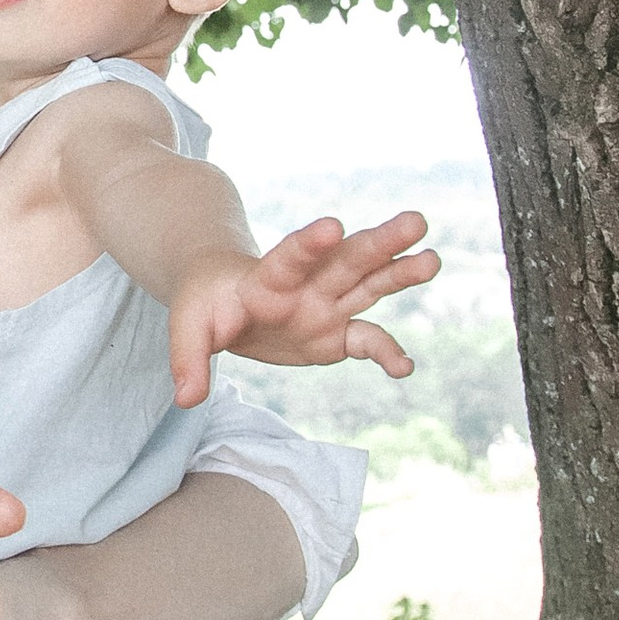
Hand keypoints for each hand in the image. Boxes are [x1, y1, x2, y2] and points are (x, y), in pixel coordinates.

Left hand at [166, 211, 437, 409]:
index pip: (291, 257)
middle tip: (415, 220)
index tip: (333, 226)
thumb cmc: (205, 305)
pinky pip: (368, 340)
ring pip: (370, 286)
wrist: (225, 300)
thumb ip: (187, 358)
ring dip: (401, 273)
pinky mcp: (338, 333)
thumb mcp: (186, 326)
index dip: (310, 244)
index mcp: (269, 276)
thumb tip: (186, 399)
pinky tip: (404, 368)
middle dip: (380, 242)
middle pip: (347, 261)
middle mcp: (308, 285)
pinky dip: (387, 353)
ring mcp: (328, 306)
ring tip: (432, 259)